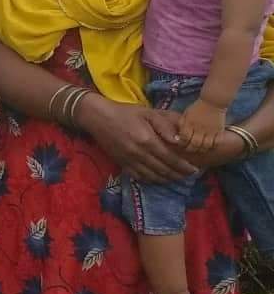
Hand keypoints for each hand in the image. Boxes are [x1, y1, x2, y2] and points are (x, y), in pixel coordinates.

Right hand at [80, 96, 196, 182]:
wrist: (98, 117)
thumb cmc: (126, 113)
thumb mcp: (149, 113)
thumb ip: (166, 124)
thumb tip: (181, 140)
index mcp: (148, 140)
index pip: (171, 159)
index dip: (184, 166)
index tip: (195, 170)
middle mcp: (139, 154)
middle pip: (164, 170)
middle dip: (178, 175)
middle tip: (189, 175)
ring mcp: (129, 161)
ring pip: (153, 176)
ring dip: (167, 179)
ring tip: (176, 178)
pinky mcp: (122, 164)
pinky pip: (139, 177)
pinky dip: (151, 180)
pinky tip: (158, 178)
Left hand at [176, 97, 225, 158]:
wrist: (213, 101)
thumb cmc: (198, 107)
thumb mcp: (186, 114)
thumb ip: (182, 124)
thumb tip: (178, 135)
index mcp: (189, 123)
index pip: (184, 137)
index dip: (182, 143)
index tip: (181, 144)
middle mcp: (199, 128)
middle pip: (194, 144)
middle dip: (191, 149)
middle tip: (190, 149)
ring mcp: (210, 130)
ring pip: (205, 145)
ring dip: (201, 149)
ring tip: (199, 149)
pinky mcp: (219, 131)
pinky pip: (216, 142)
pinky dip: (212, 146)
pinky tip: (209, 146)